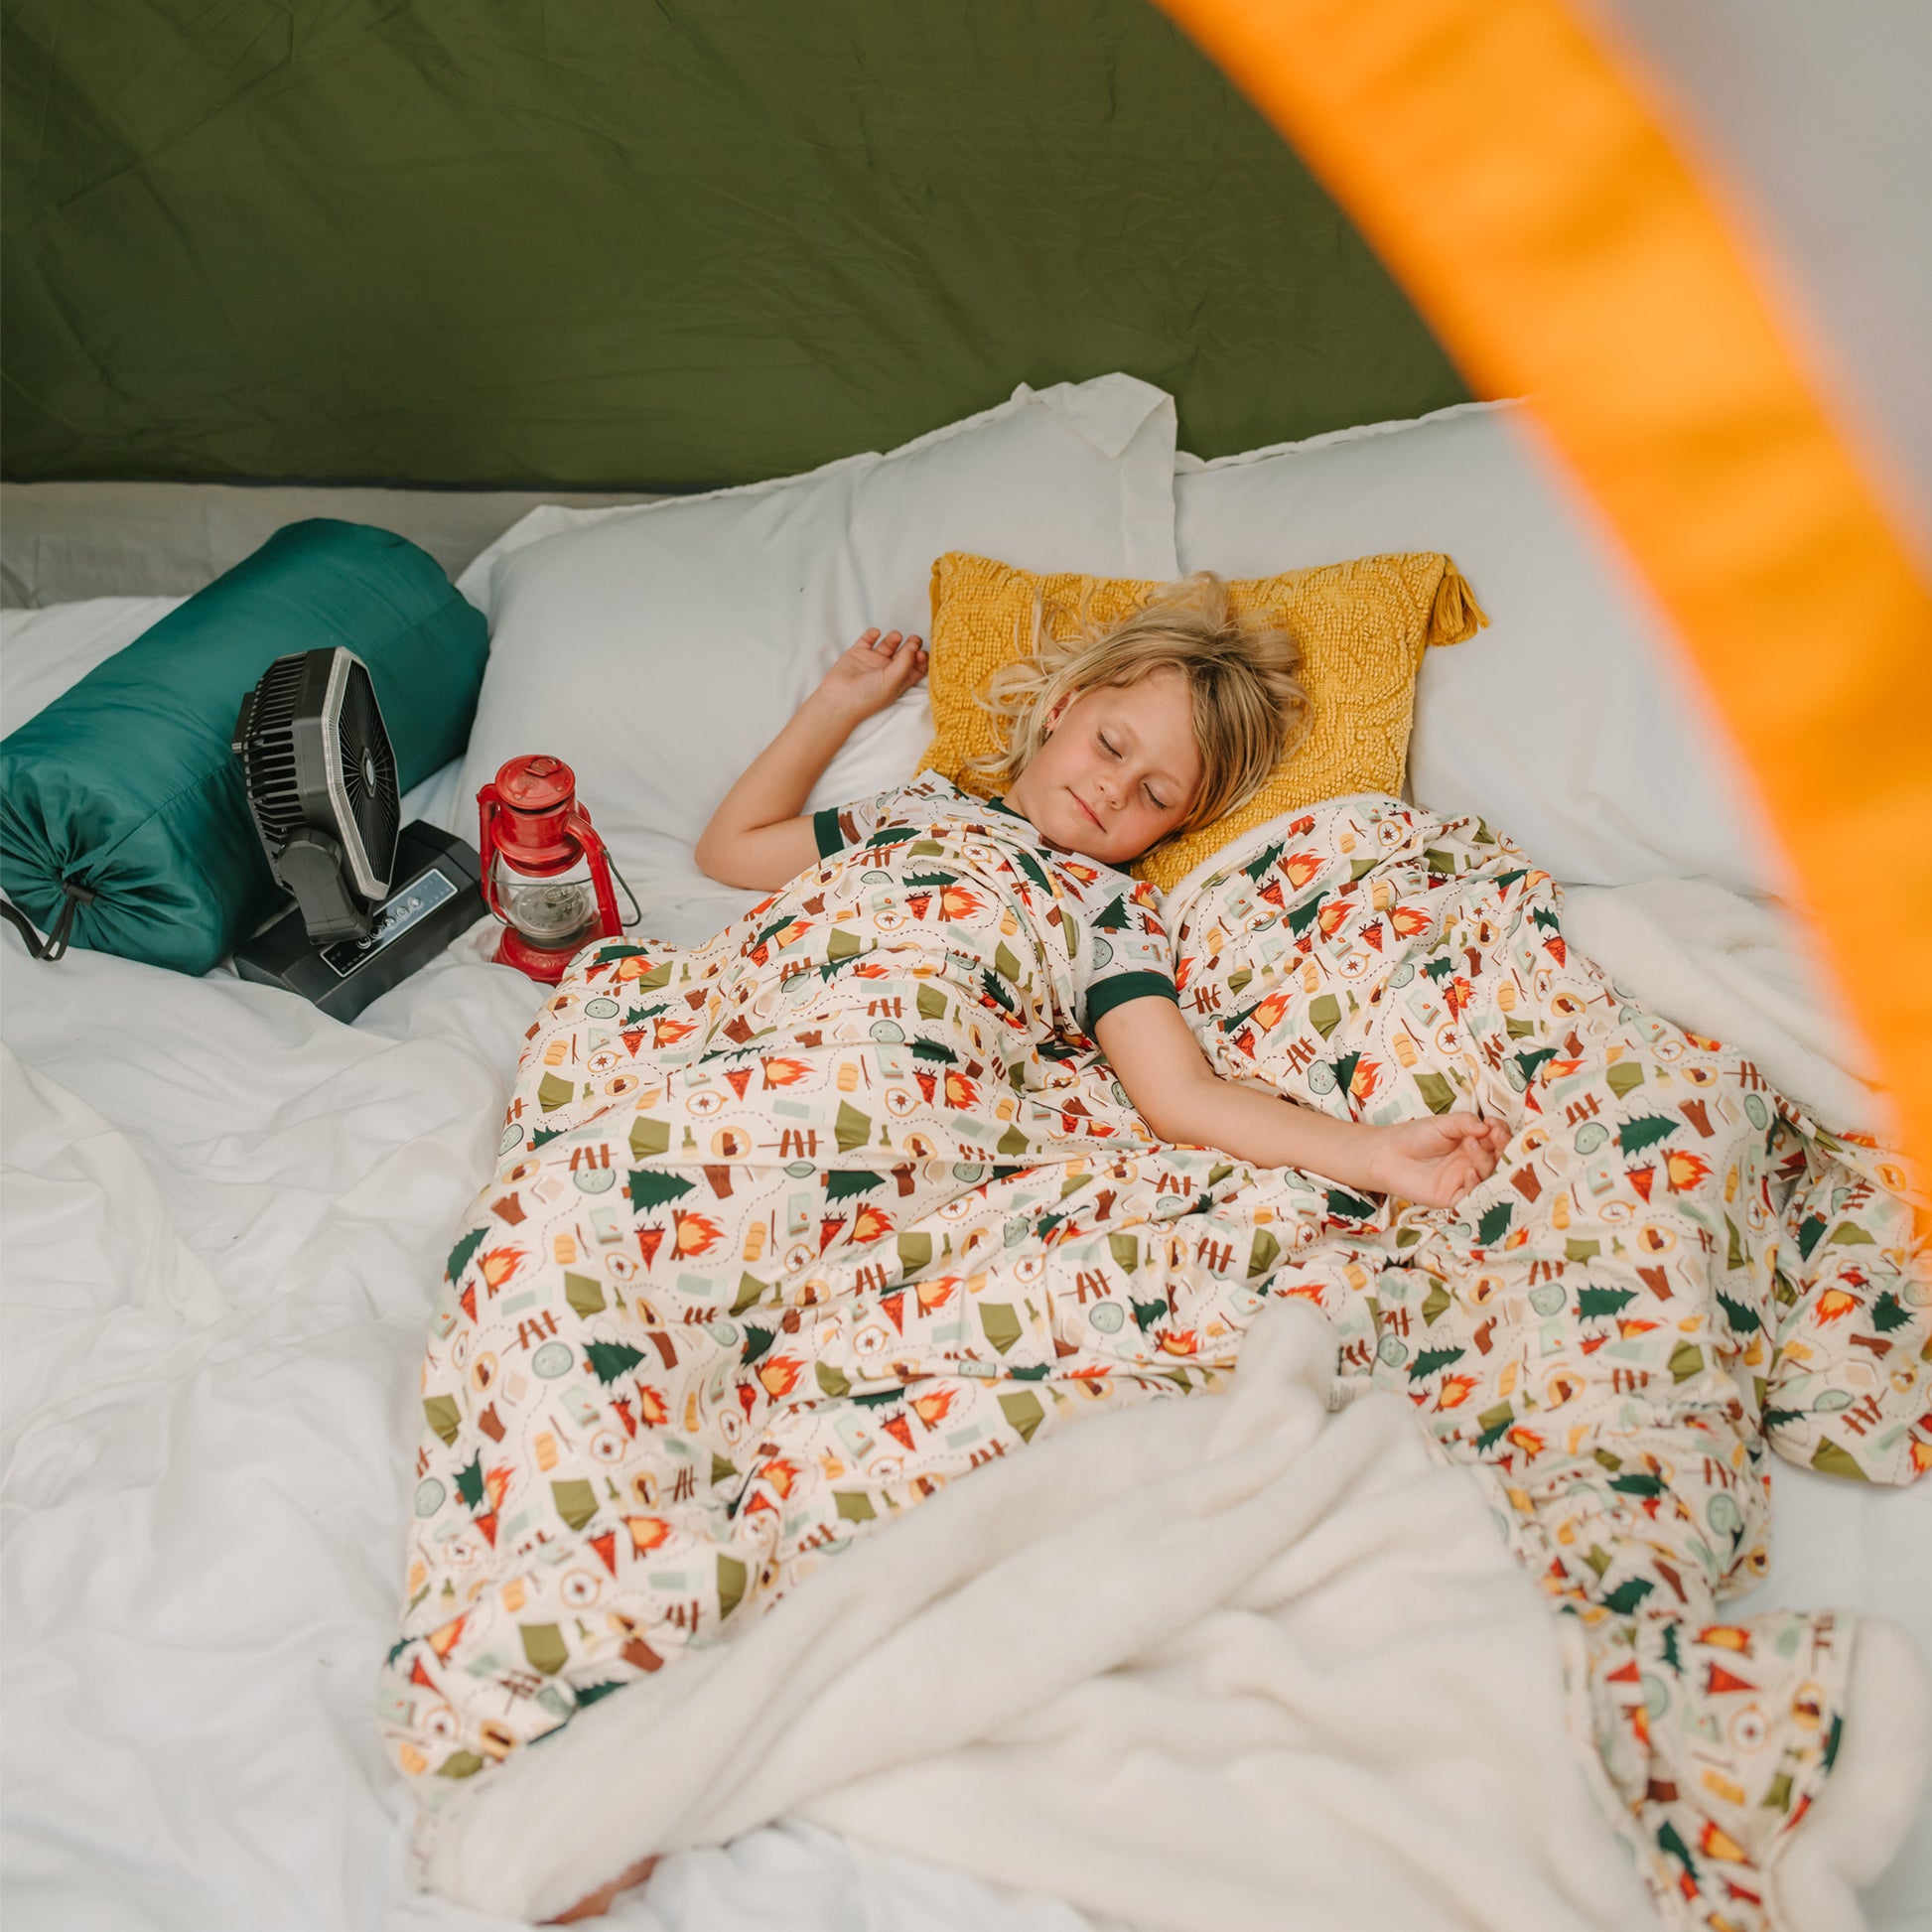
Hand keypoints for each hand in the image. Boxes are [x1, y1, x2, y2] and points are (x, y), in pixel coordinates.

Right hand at [812, 629, 927, 723]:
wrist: (840, 698)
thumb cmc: (867, 697)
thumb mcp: (892, 681)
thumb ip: (905, 662)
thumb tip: (914, 645)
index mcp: (899, 681)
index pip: (917, 667)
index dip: (922, 659)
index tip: (921, 653)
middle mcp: (888, 670)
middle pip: (905, 653)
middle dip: (912, 645)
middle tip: (914, 640)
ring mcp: (873, 661)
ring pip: (889, 644)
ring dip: (894, 638)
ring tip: (896, 637)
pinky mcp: (858, 653)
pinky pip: (868, 639)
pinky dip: (873, 633)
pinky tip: (875, 634)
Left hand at [1364, 1114, 1506, 1209]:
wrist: (1387, 1154)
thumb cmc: (1414, 1136)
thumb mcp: (1442, 1124)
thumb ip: (1465, 1122)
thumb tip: (1487, 1127)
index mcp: (1474, 1143)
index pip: (1497, 1140)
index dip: (1501, 1133)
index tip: (1494, 1125)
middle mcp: (1473, 1163)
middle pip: (1499, 1159)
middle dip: (1502, 1147)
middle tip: (1496, 1136)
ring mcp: (1465, 1181)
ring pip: (1488, 1176)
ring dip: (1486, 1160)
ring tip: (1471, 1144)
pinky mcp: (1453, 1197)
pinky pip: (1472, 1196)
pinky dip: (1474, 1185)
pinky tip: (1469, 1171)